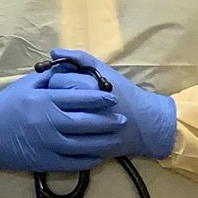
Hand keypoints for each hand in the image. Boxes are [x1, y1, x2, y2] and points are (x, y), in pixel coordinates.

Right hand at [0, 66, 125, 171]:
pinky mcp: (44, 161)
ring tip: (115, 138)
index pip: (80, 98)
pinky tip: (98, 156)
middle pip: (86, 122)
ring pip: (83, 144)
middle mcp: (49, 122)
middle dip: (108, 120)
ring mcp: (47, 144)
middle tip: (122, 119)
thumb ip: (49, 77)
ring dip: (103, 141)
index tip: (113, 98)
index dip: (100, 98)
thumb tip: (70, 68)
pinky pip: (72, 162)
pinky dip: (88, 159)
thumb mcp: (25, 85)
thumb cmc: (4, 106)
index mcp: (45, 100)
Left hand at [49, 48, 178, 159]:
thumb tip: (53, 51)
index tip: (64, 83)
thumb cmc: (124, 94)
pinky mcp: (82, 145)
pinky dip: (61, 132)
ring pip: (54, 119)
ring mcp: (83, 128)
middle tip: (64, 99)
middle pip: (52, 99)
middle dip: (55, 98)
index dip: (57, 80)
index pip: (56, 80)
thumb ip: (80, 58)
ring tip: (65, 112)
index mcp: (89, 86)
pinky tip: (67, 128)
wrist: (144, 125)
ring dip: (56, 115)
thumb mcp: (105, 71)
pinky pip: (61, 138)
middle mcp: (84, 106)